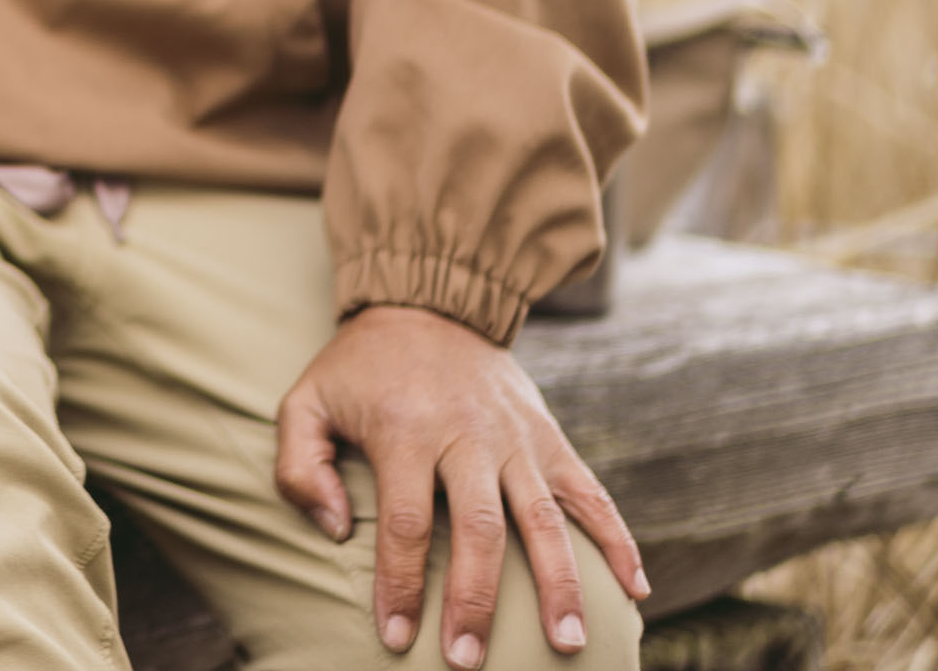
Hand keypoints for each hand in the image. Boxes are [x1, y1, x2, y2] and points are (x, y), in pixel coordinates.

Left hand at [275, 305, 646, 663]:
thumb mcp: (305, 402)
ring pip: (544, 519)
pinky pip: (591, 492)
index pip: (403, 524)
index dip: (400, 586)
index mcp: (404, 430)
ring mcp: (517, 438)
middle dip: (477, 602)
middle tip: (470, 659)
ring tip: (568, 644)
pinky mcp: (551, 438)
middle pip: (479, 530)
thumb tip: (335, 531)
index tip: (396, 638)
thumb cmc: (360, 369)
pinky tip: (636, 589)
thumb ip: (300, 466)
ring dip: (560, 585)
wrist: (429, 303)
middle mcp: (468, 435)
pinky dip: (618, 539)